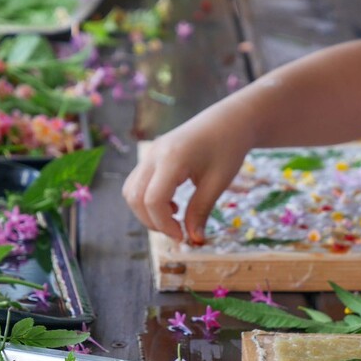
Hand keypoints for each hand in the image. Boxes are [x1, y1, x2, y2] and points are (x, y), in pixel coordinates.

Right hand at [123, 102, 253, 243]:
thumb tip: (192, 239)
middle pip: (135, 198)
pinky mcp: (151, 157)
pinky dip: (146, 200)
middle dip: (152, 221)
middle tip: (178, 232)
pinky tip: (171, 204)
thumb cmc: (228, 148)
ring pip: (131, 191)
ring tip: (174, 217)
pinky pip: (136, 183)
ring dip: (146, 212)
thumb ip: (201, 211)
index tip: (182, 237)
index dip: (163, 224)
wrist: (228, 120)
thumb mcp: (218, 182)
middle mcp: (154, 154)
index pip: (153, 200)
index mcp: (172, 158)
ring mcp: (149, 154)